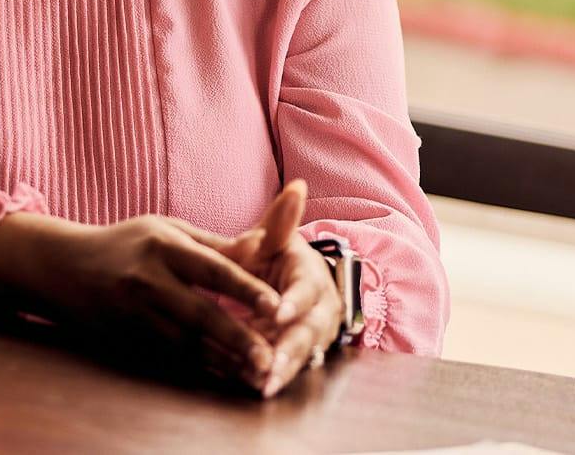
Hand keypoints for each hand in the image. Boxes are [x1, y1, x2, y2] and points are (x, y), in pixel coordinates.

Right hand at [0, 212, 282, 389]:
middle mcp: (147, 279)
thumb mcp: (167, 229)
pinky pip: (165, 356)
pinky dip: (195, 367)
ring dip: (220, 360)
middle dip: (236, 338)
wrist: (64, 266)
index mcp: (163, 244)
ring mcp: (132, 312)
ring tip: (253, 374)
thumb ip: (215, 243)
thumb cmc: (127, 242)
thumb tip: (263, 245)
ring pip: (183, 343)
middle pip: (199, 313)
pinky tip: (220, 375)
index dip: (245, 287)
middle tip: (268, 358)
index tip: (277, 305)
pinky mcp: (123, 337)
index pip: (212, 268)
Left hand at [226, 179, 345, 397]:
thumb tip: (296, 186)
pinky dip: (273, 379)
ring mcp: (313, 335)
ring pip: (301, 357)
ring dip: (283, 372)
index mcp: (311, 277)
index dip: (293, 302)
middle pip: (307, 332)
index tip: (277, 312)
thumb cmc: (272, 256)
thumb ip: (281, 219)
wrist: (282, 280)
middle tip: (268, 367)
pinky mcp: (300, 356)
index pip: (306, 290)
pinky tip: (255, 389)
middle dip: (289, 350)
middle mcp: (319, 309)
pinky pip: (289, 370)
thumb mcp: (273, 237)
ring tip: (262, 385)